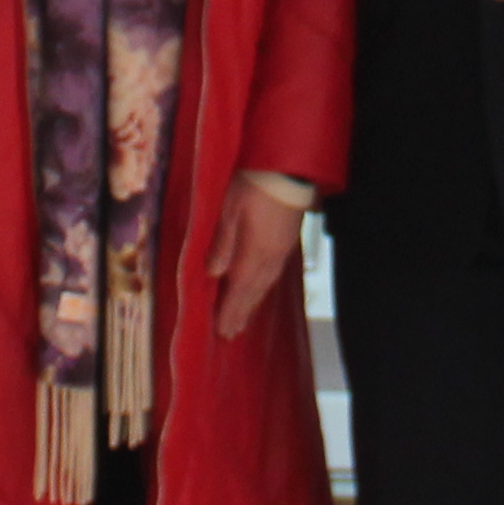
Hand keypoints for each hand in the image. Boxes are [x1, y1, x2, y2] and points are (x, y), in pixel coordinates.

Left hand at [208, 177, 306, 337]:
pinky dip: (263, 288)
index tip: (222, 332)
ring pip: (265, 286)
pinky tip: (259, 289)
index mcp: (253, 255)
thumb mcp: (230, 211)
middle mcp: (270, 259)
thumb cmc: (256, 186)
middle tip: (230, 334)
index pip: (239, 291)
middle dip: (241, 314)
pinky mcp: (287, 242)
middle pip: (254, 293)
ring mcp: (281, 252)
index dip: (230, 312)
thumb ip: (222, 243)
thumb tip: (213, 274)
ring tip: (243, 320)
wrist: (290, 171)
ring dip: (253, 304)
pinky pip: (273, 274)